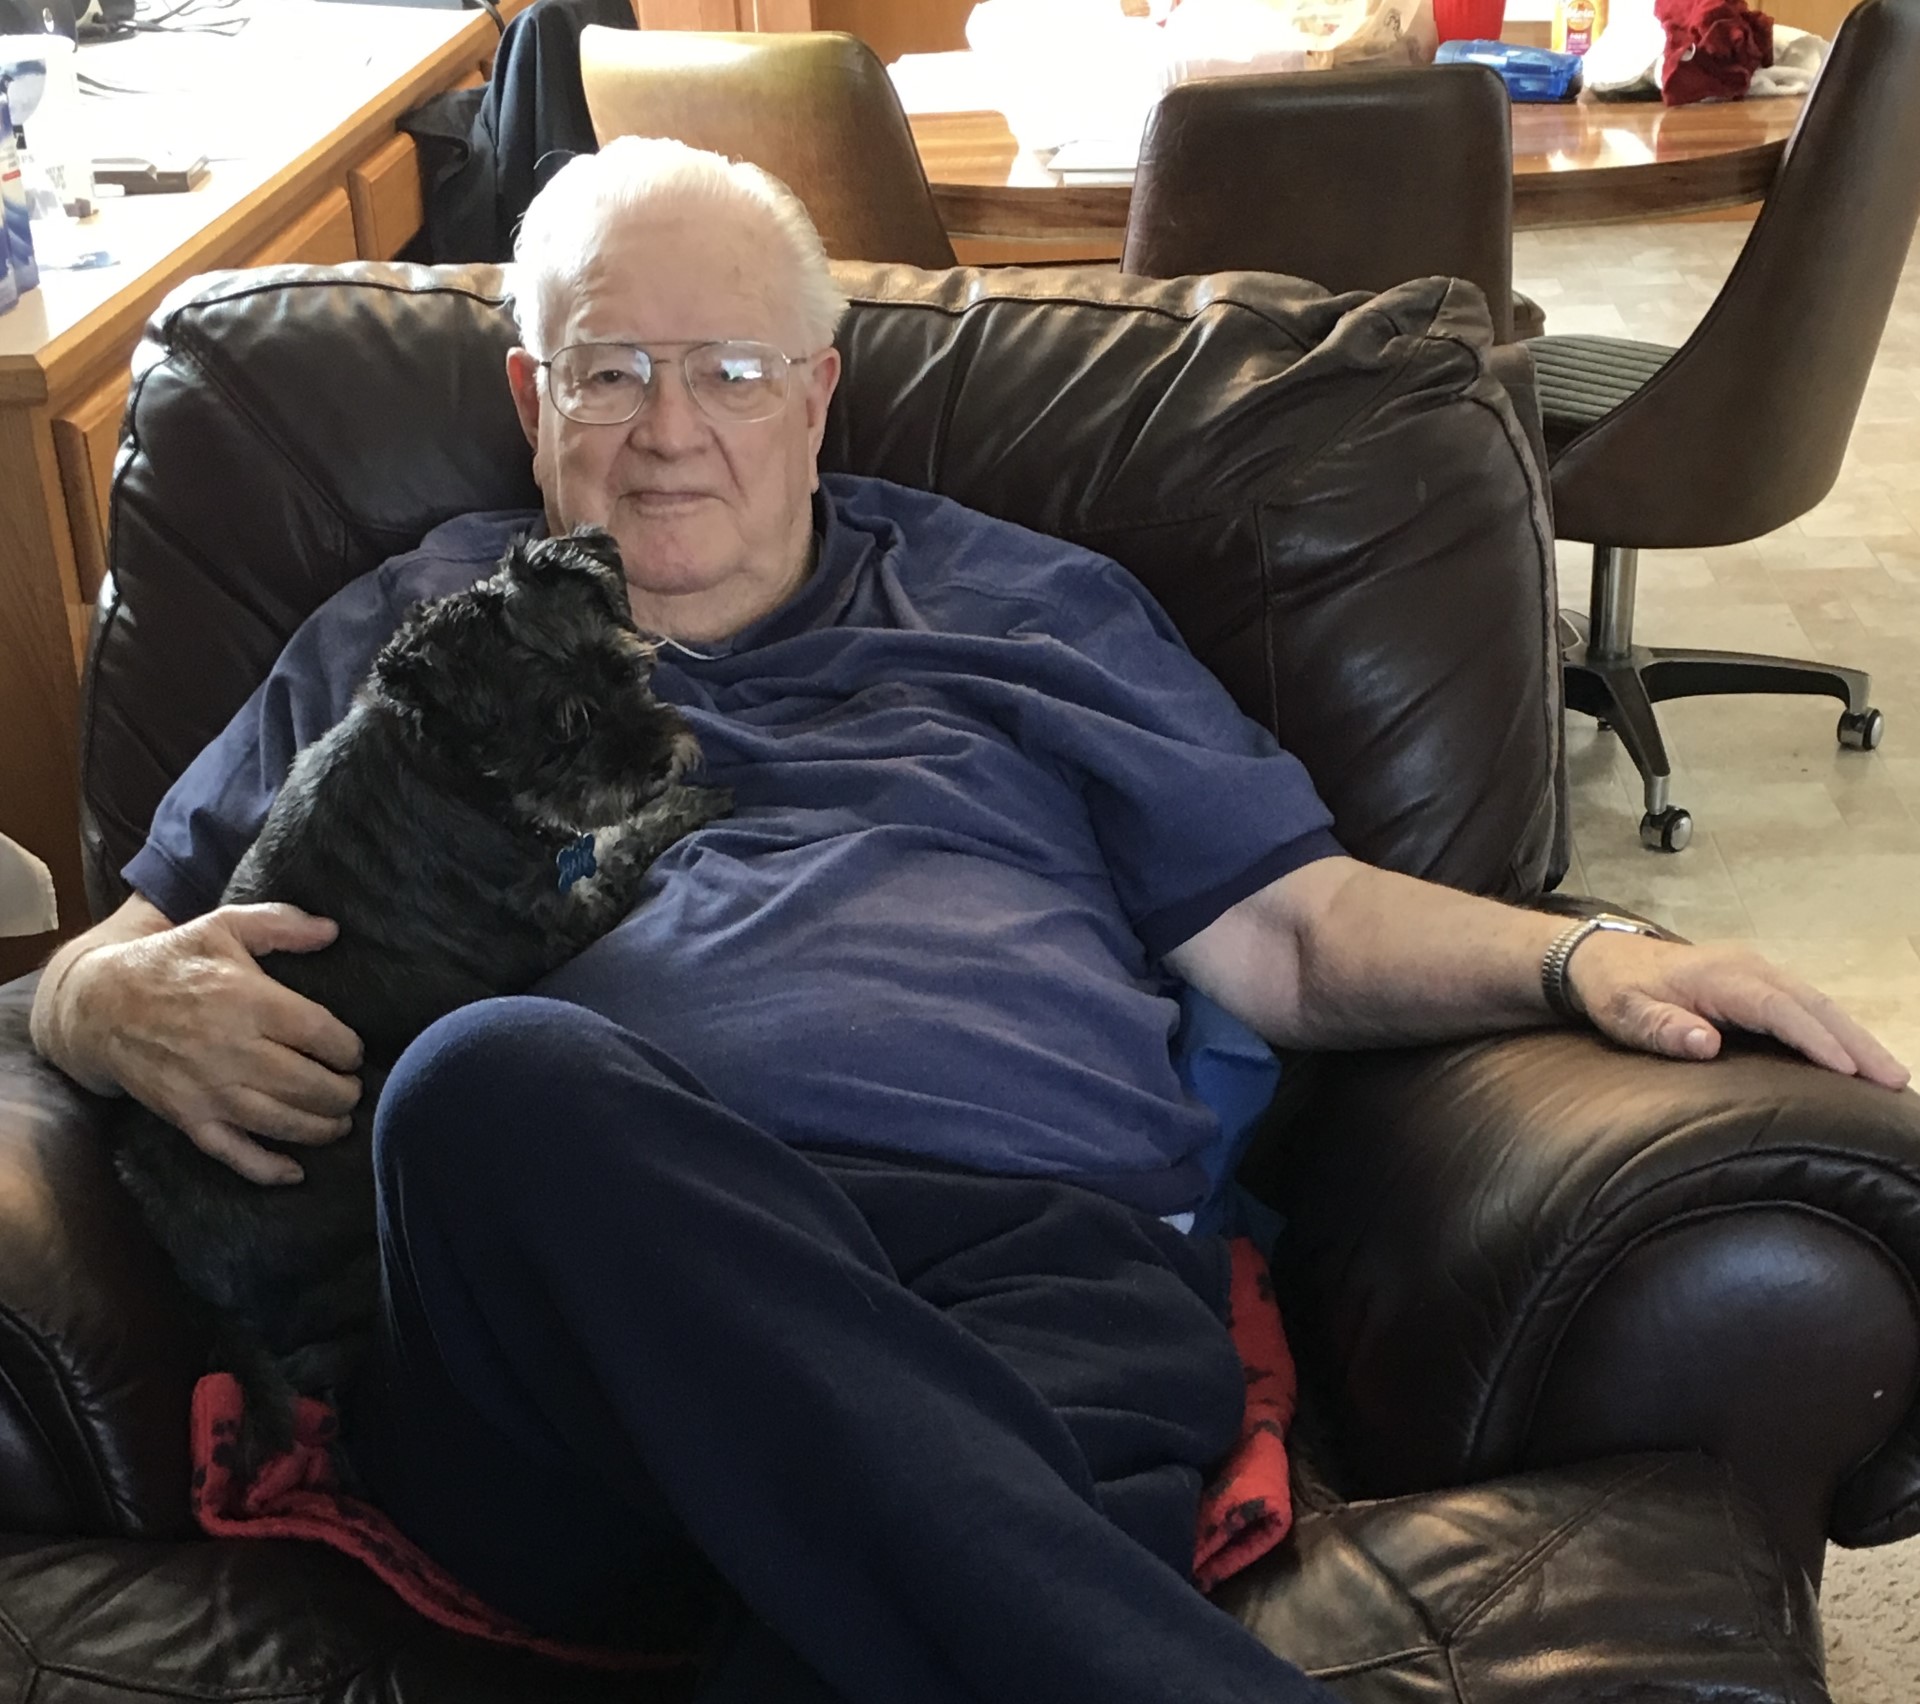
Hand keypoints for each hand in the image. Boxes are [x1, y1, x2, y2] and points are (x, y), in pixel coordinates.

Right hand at [62, 904, 363, 1184]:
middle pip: (307, 1084)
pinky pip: (231, 1152)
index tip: (353, 1053)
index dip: (348, 1050)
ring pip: (278, 1121)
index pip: (320, 1035)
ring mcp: (206, 1089)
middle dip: (343, 1094)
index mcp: (247, 1001)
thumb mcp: (223, 926)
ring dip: (319, 1129)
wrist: (98, 1005)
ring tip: (340, 1123)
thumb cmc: (172, 961)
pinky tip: (296, 1172)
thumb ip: (280, 923)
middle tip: (353, 1091)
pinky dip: (266, 1168)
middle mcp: (231, 1050)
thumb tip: (332, 929)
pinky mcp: (186, 1117)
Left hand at [1567, 933, 1910, 1089]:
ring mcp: (1755, 970)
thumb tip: (1706, 1042)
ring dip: (1854, 1035)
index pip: (1777, 1009)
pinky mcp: (1756, 979)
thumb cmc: (1613, 990)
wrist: (1600, 957)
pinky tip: (1854, 1054)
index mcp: (1718, 978)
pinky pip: (1805, 1003)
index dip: (1814, 1039)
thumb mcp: (1624, 1013)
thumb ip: (1661, 1027)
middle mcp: (1746, 967)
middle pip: (1812, 1003)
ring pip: (1816, 1001)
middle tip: (1894, 1078)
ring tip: (1890, 1072)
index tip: (1848, 1071)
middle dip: (1856, 1041)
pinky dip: (1835, 1027)